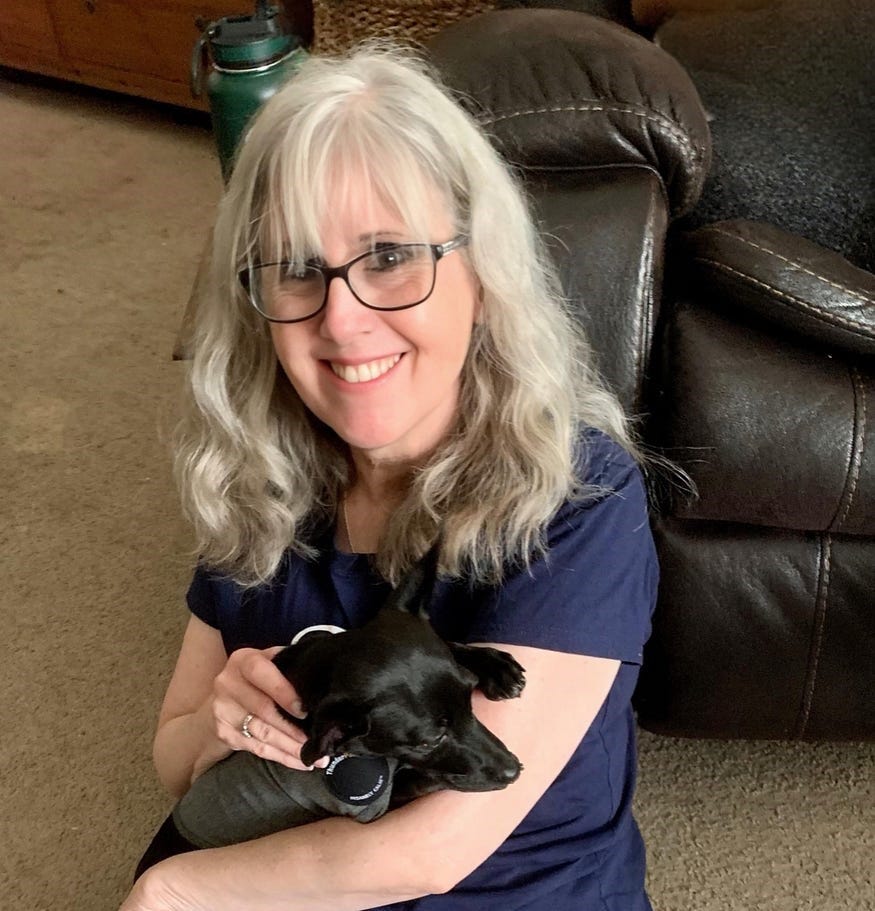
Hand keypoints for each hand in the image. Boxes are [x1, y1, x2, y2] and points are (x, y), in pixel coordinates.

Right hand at [203, 645, 323, 772]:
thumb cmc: (259, 674)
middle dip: (292, 729)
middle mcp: (228, 684)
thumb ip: (289, 665)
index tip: (304, 711)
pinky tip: (298, 761)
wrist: (225, 692)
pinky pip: (255, 748)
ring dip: (289, 748)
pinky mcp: (224, 733)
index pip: (261, 673)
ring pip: (261, 733)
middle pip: (263, 710)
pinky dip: (279, 757)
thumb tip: (319, 681)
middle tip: (316, 741)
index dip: (283, 692)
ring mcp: (223, 711)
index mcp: (243, 661)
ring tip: (313, 757)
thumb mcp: (270, 660)